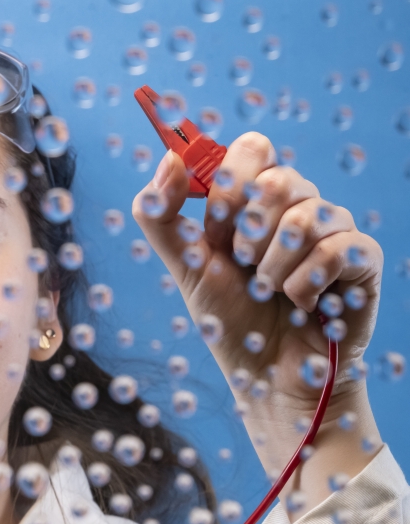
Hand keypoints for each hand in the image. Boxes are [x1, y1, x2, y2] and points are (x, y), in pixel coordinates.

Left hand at [132, 132, 382, 414]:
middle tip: (244, 265)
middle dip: (247, 233)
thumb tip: (170, 157)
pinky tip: (300, 303)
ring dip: (272, 266)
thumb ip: (161, 213)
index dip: (229, 184)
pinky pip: (337, 248)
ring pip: (305, 216)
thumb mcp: (184, 263)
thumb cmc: (229, 318)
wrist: (266, 375)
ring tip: (269, 291)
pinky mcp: (362, 259)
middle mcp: (298, 205)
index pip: (253, 148)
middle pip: (278, 179)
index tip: (216, 229)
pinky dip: (304, 284)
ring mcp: (334, 229)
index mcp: (255, 199)